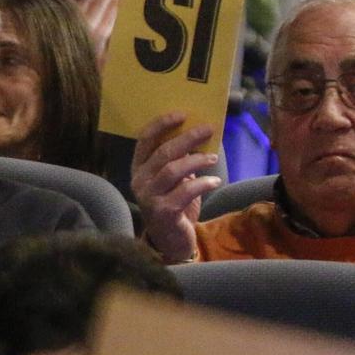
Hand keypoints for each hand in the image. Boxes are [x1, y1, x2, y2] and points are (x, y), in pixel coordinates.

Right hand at [130, 112, 220, 264]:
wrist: (170, 240)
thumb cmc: (174, 204)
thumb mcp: (173, 180)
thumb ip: (178, 160)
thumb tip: (198, 135)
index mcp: (139, 169)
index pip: (144, 140)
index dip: (161, 125)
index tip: (182, 114)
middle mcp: (140, 181)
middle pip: (162, 153)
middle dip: (187, 139)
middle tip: (207, 130)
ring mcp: (149, 197)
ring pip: (172, 170)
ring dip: (196, 160)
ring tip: (213, 158)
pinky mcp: (163, 211)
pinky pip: (185, 191)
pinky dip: (203, 184)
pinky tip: (215, 182)